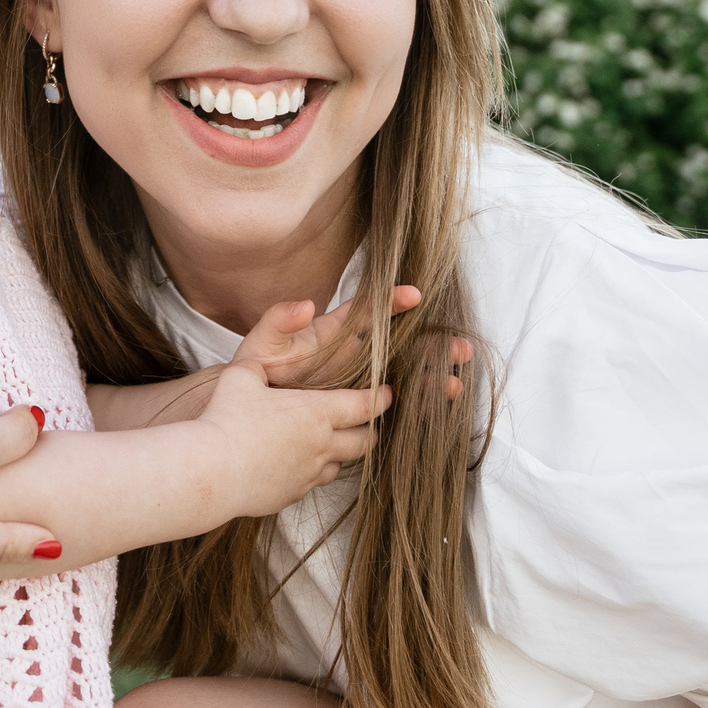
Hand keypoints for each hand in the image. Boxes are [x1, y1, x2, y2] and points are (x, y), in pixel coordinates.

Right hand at [193, 361, 393, 518]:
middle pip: (365, 441)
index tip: (387, 393)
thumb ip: (262, 362)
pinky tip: (297, 463)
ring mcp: (309, 474)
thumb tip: (271, 350)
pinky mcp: (292, 495)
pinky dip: (313, 471)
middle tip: (367, 420)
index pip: (366, 405)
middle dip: (370, 429)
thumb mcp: (243, 374)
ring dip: (341, 452)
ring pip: (341, 464)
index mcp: (317, 413)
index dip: (381, 398)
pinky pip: (313, 483)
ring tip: (331, 442)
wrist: (211, 471)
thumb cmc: (226, 418)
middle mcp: (322, 446)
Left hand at [234, 288, 472, 398]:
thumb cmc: (257, 374)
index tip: (414, 295)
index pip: (365, 312)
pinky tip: (438, 405)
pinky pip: (393, 405)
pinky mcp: (357, 408)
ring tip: (456, 380)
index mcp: (331, 333)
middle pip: (397, 345)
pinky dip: (417, 405)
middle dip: (429, 344)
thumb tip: (304, 305)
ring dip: (431, 376)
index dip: (390, 302)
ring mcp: (357, 382)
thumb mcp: (262, 344)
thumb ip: (279, 321)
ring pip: (403, 374)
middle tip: (458, 347)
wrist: (250, 413)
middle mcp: (352, 356)